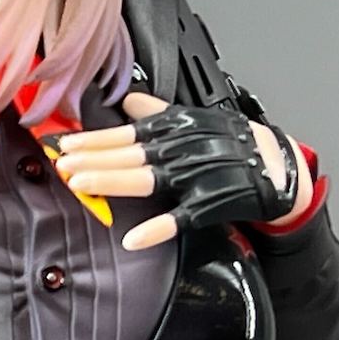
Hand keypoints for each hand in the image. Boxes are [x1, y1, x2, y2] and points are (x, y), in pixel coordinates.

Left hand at [54, 92, 310, 251]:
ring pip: (145, 180)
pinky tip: (132, 239)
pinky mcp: (207, 206)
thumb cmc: (233, 142)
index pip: (125, 133)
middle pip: (128, 155)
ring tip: (81, 184)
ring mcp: (192, 178)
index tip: (65, 143)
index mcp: (173, 129)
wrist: (277, 164)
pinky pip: (178, 220)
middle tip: (61, 162)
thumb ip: (158, 111)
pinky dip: (157, 229)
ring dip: (112, 181)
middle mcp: (179, 150)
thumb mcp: (195, 118)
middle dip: (92, 158)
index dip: (93, 140)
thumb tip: (129, 100)